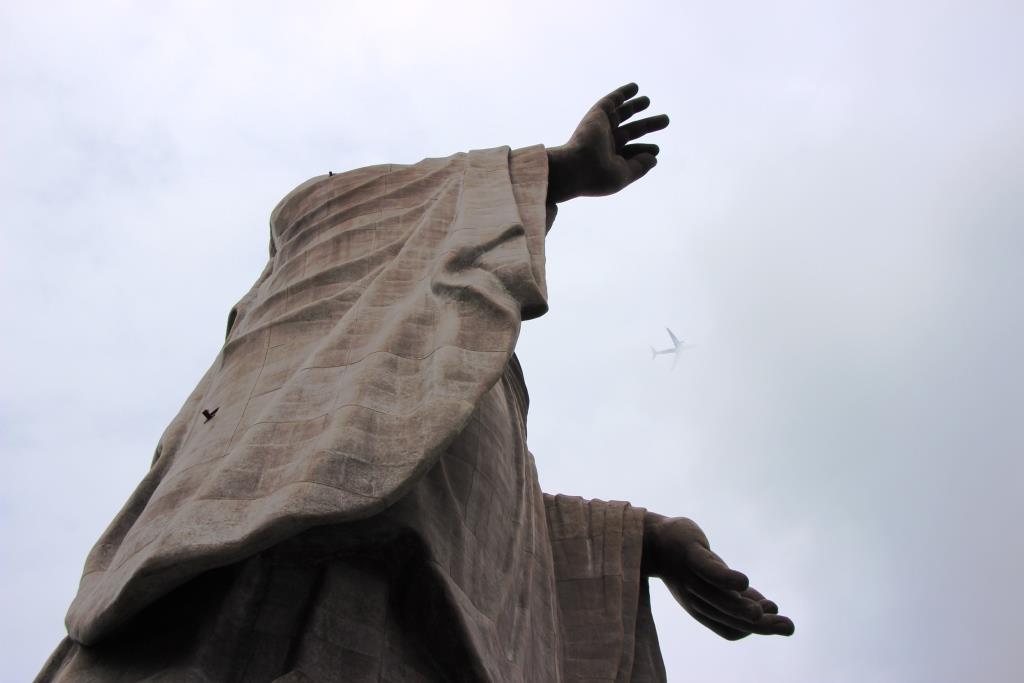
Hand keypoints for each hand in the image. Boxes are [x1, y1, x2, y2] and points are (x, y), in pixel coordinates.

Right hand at [547, 83, 668, 202]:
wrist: (576, 167)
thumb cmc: (598, 176)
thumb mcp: (624, 175)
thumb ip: (640, 166)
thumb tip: (654, 157)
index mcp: (609, 160)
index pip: (631, 152)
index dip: (644, 150)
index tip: (655, 149)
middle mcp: (605, 143)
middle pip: (631, 131)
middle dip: (648, 125)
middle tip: (665, 120)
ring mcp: (600, 128)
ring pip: (621, 114)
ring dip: (635, 106)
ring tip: (647, 101)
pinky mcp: (596, 116)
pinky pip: (610, 101)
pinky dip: (622, 94)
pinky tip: (635, 87)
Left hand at [642, 514, 794, 639]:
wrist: (652, 539)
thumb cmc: (688, 563)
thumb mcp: (714, 583)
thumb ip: (738, 596)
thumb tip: (771, 609)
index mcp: (702, 609)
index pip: (729, 630)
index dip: (753, 630)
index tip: (776, 617)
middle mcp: (695, 598)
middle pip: (729, 619)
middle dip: (761, 626)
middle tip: (788, 627)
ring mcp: (691, 577)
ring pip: (719, 599)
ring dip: (743, 607)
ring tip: (766, 612)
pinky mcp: (690, 554)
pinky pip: (707, 570)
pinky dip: (725, 578)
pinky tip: (744, 582)